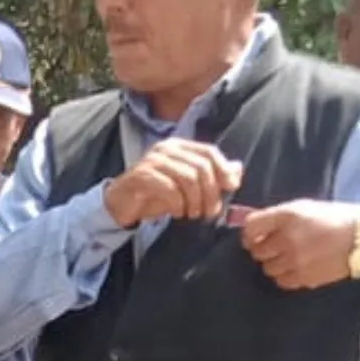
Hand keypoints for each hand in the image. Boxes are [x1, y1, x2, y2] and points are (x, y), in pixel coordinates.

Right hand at [103, 139, 242, 227]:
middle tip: (209, 212)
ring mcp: (152, 161)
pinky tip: (177, 212)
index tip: (231, 189)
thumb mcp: (188, 186)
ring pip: (188, 178)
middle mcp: (166, 149)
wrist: (122, 203)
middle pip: (201, 167)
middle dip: (210, 193)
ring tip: (193, 215)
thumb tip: (237, 169)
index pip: (209, 152)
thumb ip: (212, 176)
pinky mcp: (141, 176)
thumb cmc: (156, 194)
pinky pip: (169, 188)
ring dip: (195, 201)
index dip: (223, 170)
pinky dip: (177, 204)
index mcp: (179, 146)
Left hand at [241, 200, 359, 289]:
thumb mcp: (303, 208)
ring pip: (267, 268)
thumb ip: (277, 217)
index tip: (254, 236)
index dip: (249, 233)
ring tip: (289, 257)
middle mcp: (287, 238)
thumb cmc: (332, 219)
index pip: (250, 227)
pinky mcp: (304, 277)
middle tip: (275, 247)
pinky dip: (285, 276)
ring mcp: (295, 260)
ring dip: (274, 263)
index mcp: (287, 216)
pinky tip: (297, 267)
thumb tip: (252, 228)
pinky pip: (281, 281)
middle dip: (263, 249)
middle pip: (256, 251)